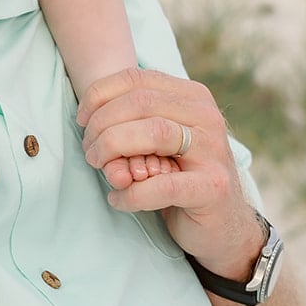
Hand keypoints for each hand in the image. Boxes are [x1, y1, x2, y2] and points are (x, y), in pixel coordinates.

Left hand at [76, 67, 265, 277]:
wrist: (222, 226)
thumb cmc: (178, 177)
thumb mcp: (155, 142)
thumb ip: (129, 125)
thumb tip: (89, 127)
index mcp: (192, 96)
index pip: (137, 79)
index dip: (99, 95)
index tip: (82, 119)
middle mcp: (207, 116)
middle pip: (140, 103)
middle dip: (103, 125)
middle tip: (89, 151)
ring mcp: (213, 150)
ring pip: (154, 133)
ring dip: (114, 150)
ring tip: (102, 169)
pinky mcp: (213, 187)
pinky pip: (162, 184)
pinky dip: (131, 193)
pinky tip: (118, 199)